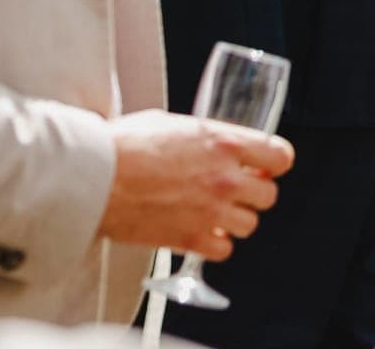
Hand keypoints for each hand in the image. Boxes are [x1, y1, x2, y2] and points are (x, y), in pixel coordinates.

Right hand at [97, 110, 294, 260]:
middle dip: (255, 193)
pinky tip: (199, 232)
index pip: (281, 157)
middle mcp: (226, 178)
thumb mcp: (173, 124)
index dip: (275, 163)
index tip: (266, 166)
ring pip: (250, 225)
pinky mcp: (190, 239)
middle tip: (236, 190)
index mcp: (225, 142)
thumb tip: (208, 141)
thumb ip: (201, 136)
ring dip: (235, 219)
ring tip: (214, 212)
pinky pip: (223, 250)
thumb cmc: (125, 144)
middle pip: (269, 196)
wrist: (94, 177)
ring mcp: (210, 211)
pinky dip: (214, 244)